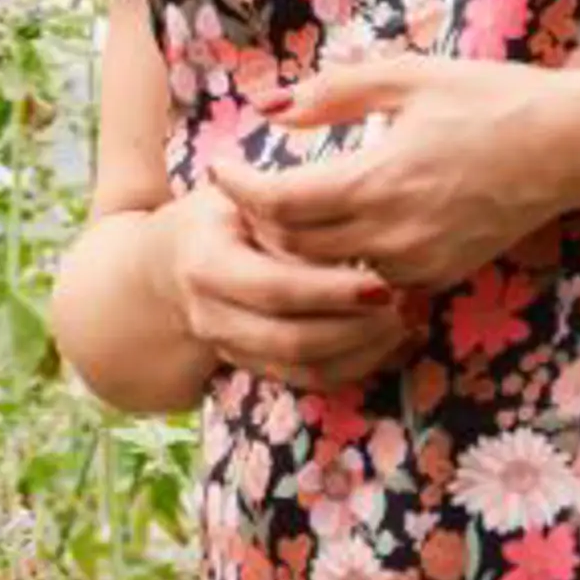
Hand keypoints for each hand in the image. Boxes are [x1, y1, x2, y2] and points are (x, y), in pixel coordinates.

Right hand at [164, 177, 413, 394]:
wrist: (177, 260)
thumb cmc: (224, 216)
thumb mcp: (241, 198)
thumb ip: (280, 209)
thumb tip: (341, 218)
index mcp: (207, 265)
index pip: (274, 288)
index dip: (330, 291)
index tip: (381, 282)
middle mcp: (211, 316)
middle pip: (290, 340)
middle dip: (354, 329)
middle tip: (400, 306)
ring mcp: (230, 349)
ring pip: (304, 370)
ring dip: (361, 352)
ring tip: (402, 322)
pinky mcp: (254, 367)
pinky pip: (310, 381)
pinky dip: (356, 366)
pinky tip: (390, 341)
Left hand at [211, 53, 565, 296]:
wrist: (568, 146)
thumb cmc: (488, 98)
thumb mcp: (406, 77)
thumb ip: (331, 93)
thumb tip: (268, 108)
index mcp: (377, 179)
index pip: (277, 203)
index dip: (237, 188)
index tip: (218, 168)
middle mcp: (392, 234)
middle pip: (291, 248)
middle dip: (257, 223)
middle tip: (242, 193)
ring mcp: (417, 263)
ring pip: (327, 275)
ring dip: (294, 251)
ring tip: (279, 216)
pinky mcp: (439, 277)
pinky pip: (369, 284)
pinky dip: (339, 267)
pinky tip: (333, 238)